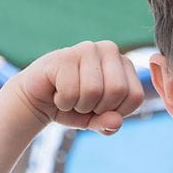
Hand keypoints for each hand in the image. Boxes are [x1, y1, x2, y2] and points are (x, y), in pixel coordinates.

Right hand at [10, 40, 144, 132]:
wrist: (37, 99)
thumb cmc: (73, 107)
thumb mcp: (96, 120)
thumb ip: (109, 123)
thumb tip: (116, 122)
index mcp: (125, 64)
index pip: (135, 96)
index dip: (117, 112)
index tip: (101, 108)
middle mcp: (110, 50)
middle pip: (118, 90)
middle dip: (98, 107)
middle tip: (84, 103)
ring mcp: (88, 49)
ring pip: (94, 91)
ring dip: (79, 105)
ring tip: (71, 97)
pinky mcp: (65, 55)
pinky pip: (71, 91)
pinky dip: (63, 102)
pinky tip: (57, 92)